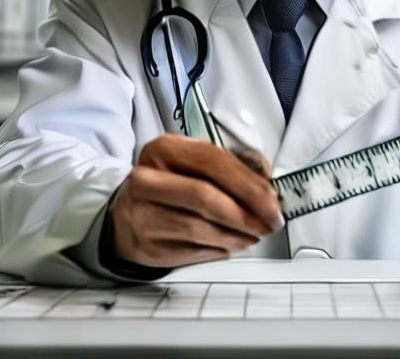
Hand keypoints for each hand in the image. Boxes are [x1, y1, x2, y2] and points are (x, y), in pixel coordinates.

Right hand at [109, 134, 283, 267]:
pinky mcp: (147, 247)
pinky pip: (193, 251)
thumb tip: (267, 185)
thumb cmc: (170, 186)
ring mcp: (142, 215)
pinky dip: (220, 249)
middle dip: (245, 212)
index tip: (272, 200)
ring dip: (236, 234)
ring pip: (199, 228)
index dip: (246, 183)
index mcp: (162, 149)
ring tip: (254, 234)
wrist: (127, 216)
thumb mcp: (194, 165)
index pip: (211, 161)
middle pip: (204, 196)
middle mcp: (146, 180)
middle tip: (269, 222)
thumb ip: (232, 168)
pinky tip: (232, 243)